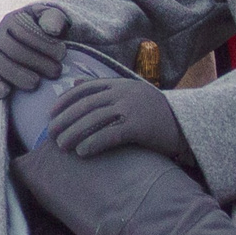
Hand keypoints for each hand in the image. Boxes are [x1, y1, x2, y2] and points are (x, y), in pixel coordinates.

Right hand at [0, 2, 70, 98]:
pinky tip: (6, 93)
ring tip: (36, 83)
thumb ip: (53, 18)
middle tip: (56, 71)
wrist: (33, 43)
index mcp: (12, 20)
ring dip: (17, 75)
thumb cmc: (45, 29)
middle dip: (35, 62)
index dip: (43, 43)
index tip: (62, 54)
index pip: (24, 31)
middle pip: (13, 50)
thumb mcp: (51, 18)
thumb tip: (53, 30)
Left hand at [47, 77, 191, 161]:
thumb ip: (102, 87)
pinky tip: (82, 152)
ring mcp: (131, 108)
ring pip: (94, 119)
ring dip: (74, 133)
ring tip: (61, 146)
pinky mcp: (138, 126)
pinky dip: (93, 143)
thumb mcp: (128, 92)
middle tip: (50, 135)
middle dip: (64, 120)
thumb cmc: (153, 111)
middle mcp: (122, 93)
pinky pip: (110, 134)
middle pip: (85, 105)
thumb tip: (74, 82)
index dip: (64, 101)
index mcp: (118, 84)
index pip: (84, 89)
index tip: (51, 114)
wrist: (185, 123)